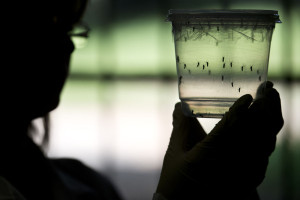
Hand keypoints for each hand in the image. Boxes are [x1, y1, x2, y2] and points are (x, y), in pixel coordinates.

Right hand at [156, 82, 283, 199]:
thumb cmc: (176, 182)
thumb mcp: (176, 153)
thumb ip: (181, 127)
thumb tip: (178, 106)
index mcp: (210, 154)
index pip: (232, 126)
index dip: (242, 109)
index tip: (248, 95)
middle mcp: (232, 163)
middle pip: (257, 131)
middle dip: (266, 107)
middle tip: (269, 90)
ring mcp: (243, 174)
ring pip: (265, 143)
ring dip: (270, 120)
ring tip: (271, 103)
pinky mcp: (248, 181)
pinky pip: (264, 157)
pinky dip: (268, 139)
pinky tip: (266, 129)